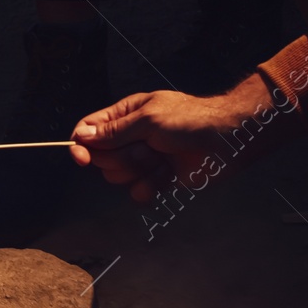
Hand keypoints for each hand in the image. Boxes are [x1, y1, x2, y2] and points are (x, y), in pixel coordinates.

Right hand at [70, 76, 293, 200]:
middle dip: (123, 158)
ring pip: (118, 177)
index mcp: (124, 115)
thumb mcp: (148, 119)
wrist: (226, 141)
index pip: (89, 130)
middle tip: (148, 148)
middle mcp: (130, 138)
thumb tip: (82, 136)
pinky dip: (151, 187)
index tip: (81, 158)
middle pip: (102, 158)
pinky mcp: (156, 179)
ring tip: (162, 160)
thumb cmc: (190, 120)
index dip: (81, 145)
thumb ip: (113, 131)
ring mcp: (142, 159)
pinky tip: (167, 176)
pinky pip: (137, 192)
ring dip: (140, 171)